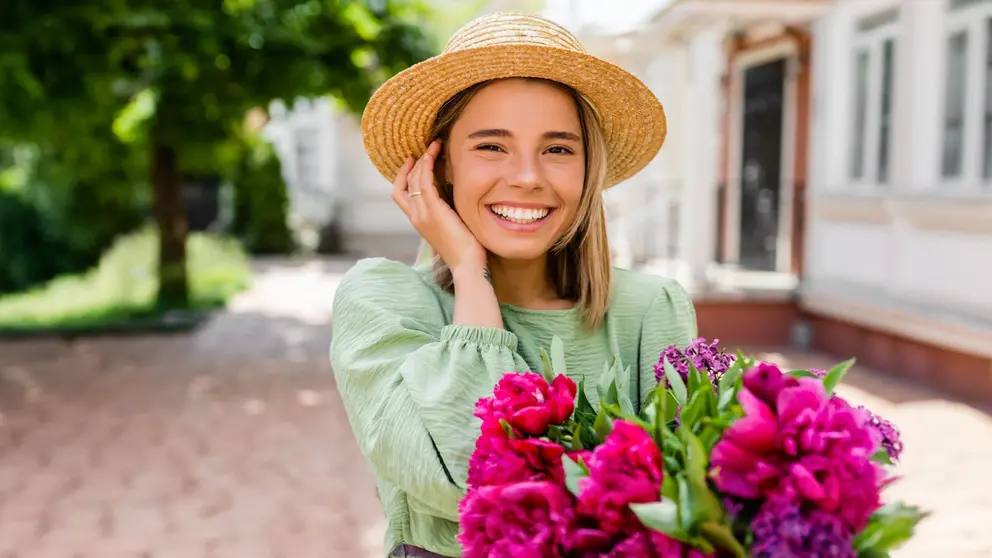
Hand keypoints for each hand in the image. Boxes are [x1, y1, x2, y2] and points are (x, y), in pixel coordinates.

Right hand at [392, 140, 486, 273]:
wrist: (467, 264)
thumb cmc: (465, 248)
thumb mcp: (451, 226)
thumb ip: (446, 210)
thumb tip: (453, 193)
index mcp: (418, 221)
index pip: (400, 194)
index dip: (403, 176)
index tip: (413, 161)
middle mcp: (416, 216)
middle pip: (404, 184)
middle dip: (413, 163)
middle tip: (426, 148)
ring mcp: (422, 214)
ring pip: (414, 179)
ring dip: (422, 160)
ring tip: (434, 146)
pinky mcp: (433, 211)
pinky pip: (424, 182)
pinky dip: (427, 166)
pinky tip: (433, 155)